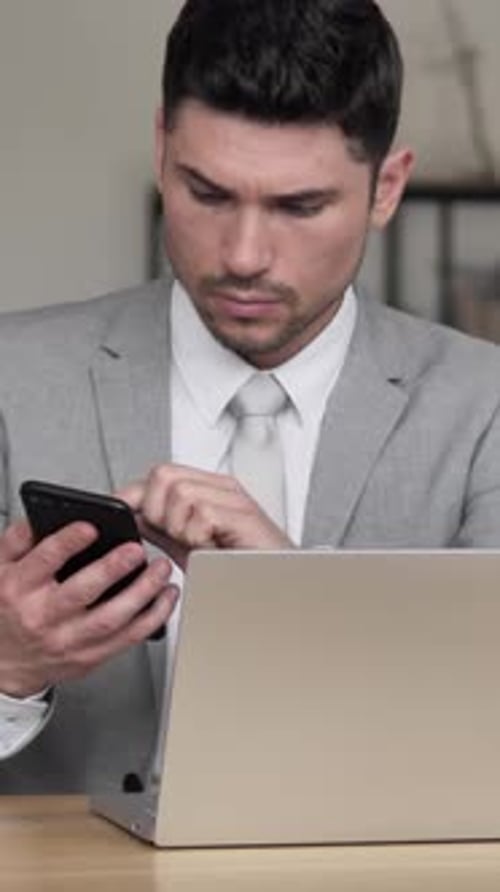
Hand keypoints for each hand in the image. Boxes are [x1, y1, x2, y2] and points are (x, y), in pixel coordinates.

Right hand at [0, 519, 178, 697]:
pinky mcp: (90, 657)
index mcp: (18, 589)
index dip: (68, 542)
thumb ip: (17, 540)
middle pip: (82, 592)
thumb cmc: (7, 609)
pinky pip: (127, 639)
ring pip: (112, 619)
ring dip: (142, 593)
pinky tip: (165, 598)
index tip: (91, 527)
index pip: (44, 562)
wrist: (5, 663)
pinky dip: (152, 618)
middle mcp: (43, 617)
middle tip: (136, 549)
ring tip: (161, 570)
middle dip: (113, 569)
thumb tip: (41, 518)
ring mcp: (68, 641)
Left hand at [117, 463, 293, 569]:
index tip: (121, 516)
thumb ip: (161, 525)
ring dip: (179, 528)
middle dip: (156, 512)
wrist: (273, 586)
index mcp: (206, 489)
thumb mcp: (188, 544)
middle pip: (163, 476)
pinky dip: (198, 537)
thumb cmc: (238, 567)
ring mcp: (233, 498)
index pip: (157, 476)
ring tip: (198, 544)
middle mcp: (219, 488)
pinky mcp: (243, 514)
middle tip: (175, 536)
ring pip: (179, 493)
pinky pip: (201, 513)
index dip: (133, 496)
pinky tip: (211, 547)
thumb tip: (132, 514)